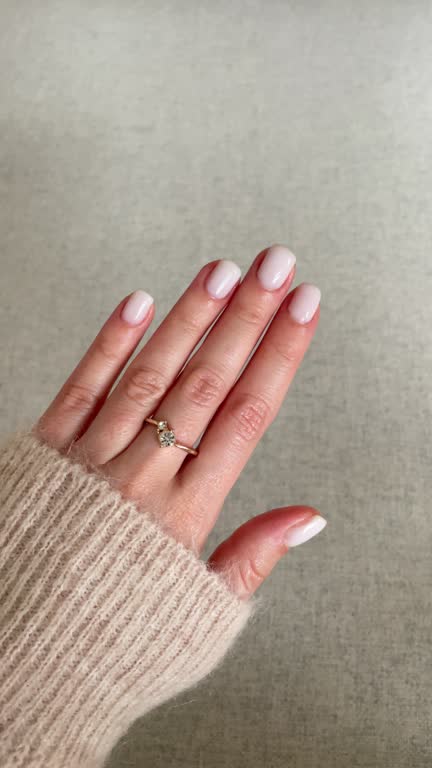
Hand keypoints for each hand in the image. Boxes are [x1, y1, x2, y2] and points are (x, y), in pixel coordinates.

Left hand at [36, 244, 325, 599]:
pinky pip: (80, 388)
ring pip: (151, 375)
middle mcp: (141, 478)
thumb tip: (308, 517)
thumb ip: (253, 556)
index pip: (248, 416)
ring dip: (190, 318)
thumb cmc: (114, 634)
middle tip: (277, 265)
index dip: (281, 356)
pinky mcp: (44, 453)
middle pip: (207, 382)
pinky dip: (109, 344)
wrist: (21, 654)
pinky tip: (139, 303)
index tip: (305, 310)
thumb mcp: (198, 612)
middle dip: (247, 317)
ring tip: (224, 270)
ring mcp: (90, 460)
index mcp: (184, 516)